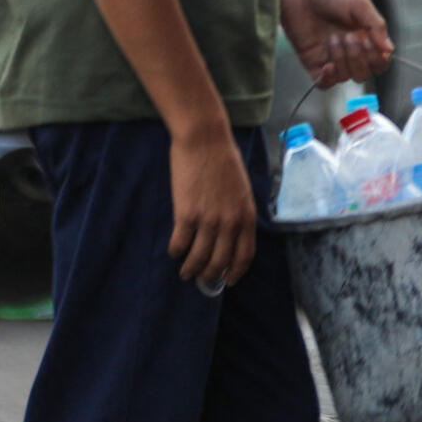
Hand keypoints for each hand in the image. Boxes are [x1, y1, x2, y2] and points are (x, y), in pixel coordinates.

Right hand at [169, 122, 256, 286]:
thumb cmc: (224, 162)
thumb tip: (231, 235)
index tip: (228, 280)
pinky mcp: (186, 214)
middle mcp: (230, 221)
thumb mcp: (242, 190)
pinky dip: (176, 251)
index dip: (236, 271)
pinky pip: (180, 242)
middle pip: (221, 261)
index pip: (245, 254)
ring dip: (191, 269)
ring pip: (199, 257)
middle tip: (202, 280)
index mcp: (246, 215)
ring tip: (185, 273)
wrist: (205, 141)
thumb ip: (238, 213)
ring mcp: (209, 219)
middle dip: (211, 275)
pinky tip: (174, 252)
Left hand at [279, 0, 392, 87]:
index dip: (377, 59)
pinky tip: (327, 65)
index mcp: (366, 37)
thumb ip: (377, 26)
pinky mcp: (311, 61)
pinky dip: (327, 79)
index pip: (379, 62)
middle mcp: (350, 50)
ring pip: (345, 77)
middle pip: (364, 73)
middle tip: (349, 36)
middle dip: (358, 59)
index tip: (368, 42)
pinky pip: (323, 84)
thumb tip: (389, 50)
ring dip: (342, 60)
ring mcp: (331, 57)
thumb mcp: (360, 4)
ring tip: (332, 38)